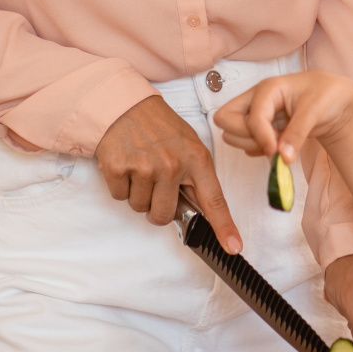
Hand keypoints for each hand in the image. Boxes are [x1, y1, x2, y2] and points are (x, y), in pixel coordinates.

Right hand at [95, 96, 240, 253]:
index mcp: (196, 159)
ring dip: (139, 193)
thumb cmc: (159, 126)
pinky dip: (121, 185)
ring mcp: (144, 167)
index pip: (214, 200)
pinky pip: (120, 197)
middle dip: (158, 206)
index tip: (233, 246)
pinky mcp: (118, 168)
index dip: (224, 226)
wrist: (124, 105)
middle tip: (156, 181)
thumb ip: (196, 177)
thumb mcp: (189, 145)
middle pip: (163, 215)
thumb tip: (199, 212)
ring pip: (140, 207)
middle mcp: (172, 165)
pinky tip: (126, 164)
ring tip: (141, 166)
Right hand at [213, 71, 352, 162]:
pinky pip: (243, 143)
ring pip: (231, 134)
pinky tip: (277, 144)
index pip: (251, 117)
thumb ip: (297, 134)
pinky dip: (257, 149)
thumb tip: (281, 158)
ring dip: (251, 144)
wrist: (336, 102)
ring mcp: (254, 113)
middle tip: (272, 142)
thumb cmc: (327, 96)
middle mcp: (256, 99)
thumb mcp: (315, 112)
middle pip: (224, 120)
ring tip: (278, 142)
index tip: (276, 152)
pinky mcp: (258, 127)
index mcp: (268, 88)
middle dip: (245, 136)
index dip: (261, 137)